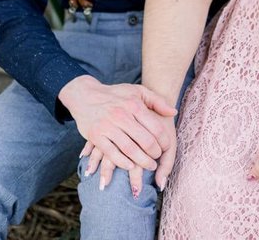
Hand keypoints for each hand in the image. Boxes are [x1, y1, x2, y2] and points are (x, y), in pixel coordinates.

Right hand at [60, 77, 175, 194]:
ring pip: (130, 150)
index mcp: (134, 105)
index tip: (166, 148)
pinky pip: (112, 154)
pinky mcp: (96, 136)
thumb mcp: (137, 91)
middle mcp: (122, 115)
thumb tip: (174, 112)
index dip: (164, 142)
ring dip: (142, 162)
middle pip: (145, 141)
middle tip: (158, 159)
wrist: (85, 95)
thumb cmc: (115, 95)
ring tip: (150, 166)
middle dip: (155, 154)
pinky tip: (130, 166)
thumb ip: (157, 101)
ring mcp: (108, 126)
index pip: (156, 128)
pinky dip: (123, 163)